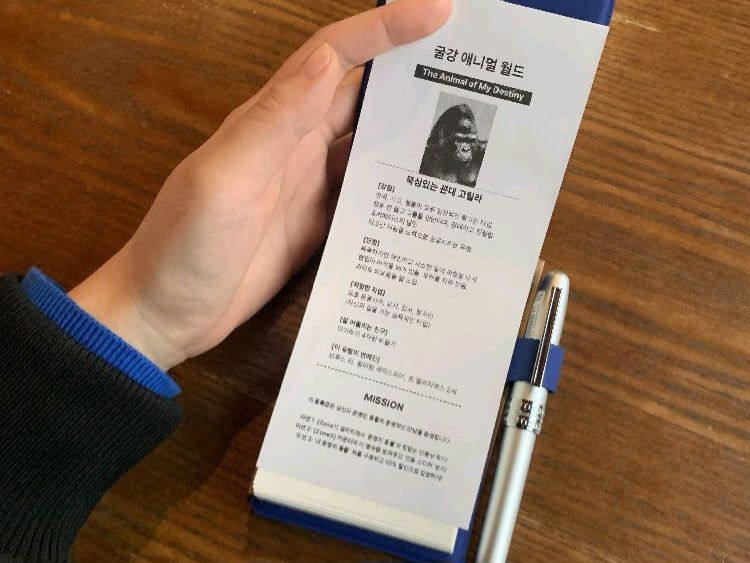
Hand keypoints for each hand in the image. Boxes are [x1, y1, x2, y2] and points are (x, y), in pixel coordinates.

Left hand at [69, 0, 451, 369]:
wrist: (164, 313)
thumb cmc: (182, 245)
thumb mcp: (224, 180)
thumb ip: (273, 123)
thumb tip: (327, 61)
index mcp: (274, 123)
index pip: (334, 58)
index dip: (384, 31)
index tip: (438, 15)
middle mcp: (297, 147)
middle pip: (364, 98)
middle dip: (414, 79)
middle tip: (473, 76)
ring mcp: (310, 188)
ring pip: (371, 148)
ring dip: (412, 139)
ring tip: (468, 137)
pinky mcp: (318, 226)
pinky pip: (365, 198)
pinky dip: (397, 192)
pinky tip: (428, 198)